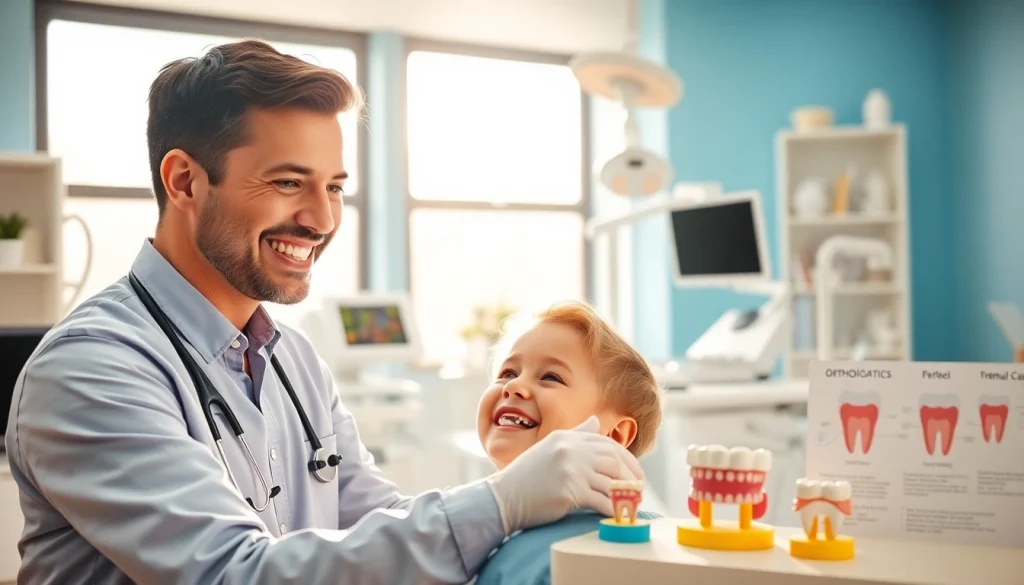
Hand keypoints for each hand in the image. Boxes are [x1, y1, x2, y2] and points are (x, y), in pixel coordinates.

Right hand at [485, 416, 644, 534]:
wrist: (504, 497)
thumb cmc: (528, 476)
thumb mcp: (550, 447)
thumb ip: (576, 434)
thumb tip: (596, 421)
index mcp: (567, 437)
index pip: (607, 444)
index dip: (627, 459)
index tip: (635, 474)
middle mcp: (570, 450)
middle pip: (613, 460)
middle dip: (631, 477)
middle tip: (639, 490)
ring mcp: (571, 470)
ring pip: (611, 481)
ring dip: (625, 495)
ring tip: (632, 504)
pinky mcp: (570, 492)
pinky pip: (602, 501)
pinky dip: (613, 509)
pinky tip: (618, 516)